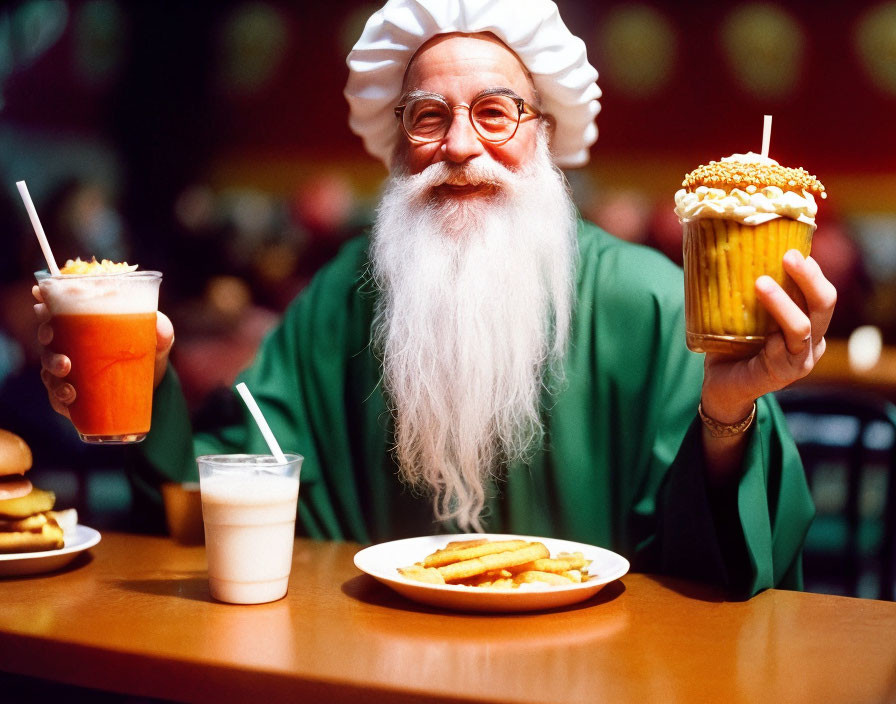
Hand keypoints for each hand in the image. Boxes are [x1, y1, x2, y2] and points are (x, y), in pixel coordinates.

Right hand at [32, 286, 174, 419]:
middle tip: (53, 337)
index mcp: (85, 321)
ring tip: (66, 372)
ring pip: (48, 365)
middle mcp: (70, 343)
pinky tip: (70, 396)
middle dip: (45, 334)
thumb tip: (158, 327)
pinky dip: (59, 395)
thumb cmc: (148, 351)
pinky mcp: (70, 393)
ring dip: (52, 367)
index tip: (40, 297)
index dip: (44, 300)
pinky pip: (56, 395)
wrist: (151, 388)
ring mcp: (67, 369)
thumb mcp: (159, 339)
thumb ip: (162, 330)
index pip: (57, 306)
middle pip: (47, 334)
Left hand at [701, 250, 836, 423]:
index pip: (820, 290)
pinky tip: (760, 332)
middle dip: (809, 277)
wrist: (721, 387)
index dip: (812, 269)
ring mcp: (801, 359)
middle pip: (824, 303)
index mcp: (808, 322)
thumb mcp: (743, 314)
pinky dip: (772, 337)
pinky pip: (782, 351)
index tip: (795, 246)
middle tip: (789, 255)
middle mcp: (812, 340)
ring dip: (783, 302)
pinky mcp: (783, 374)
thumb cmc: (733, 346)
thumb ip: (746, 291)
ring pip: (802, 326)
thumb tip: (728, 248)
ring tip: (760, 282)